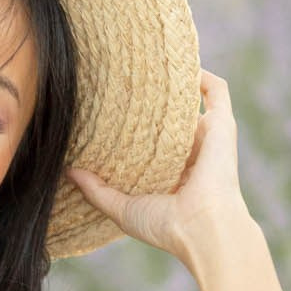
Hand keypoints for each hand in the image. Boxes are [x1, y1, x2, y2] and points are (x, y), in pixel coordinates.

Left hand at [68, 70, 257, 269]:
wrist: (202, 227)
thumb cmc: (165, 225)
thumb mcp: (121, 207)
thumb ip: (96, 190)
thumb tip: (68, 171)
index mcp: (174, 173)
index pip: (155, 142)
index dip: (136, 125)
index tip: (111, 110)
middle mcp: (192, 153)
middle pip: (173, 118)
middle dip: (154, 99)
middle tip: (126, 80)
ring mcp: (209, 137)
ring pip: (194, 100)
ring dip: (177, 82)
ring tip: (152, 63)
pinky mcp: (222, 125)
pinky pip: (217, 90)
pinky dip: (202, 75)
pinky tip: (180, 63)